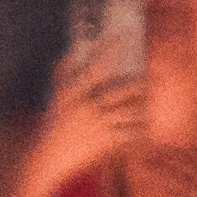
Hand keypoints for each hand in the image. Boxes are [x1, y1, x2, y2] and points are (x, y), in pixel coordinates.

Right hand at [22, 41, 142, 190]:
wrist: (45, 161)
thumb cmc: (50, 127)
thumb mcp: (54, 99)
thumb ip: (62, 73)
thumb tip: (69, 51)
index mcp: (73, 94)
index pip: (94, 66)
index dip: (109, 49)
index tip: (122, 35)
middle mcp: (87, 107)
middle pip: (120, 91)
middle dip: (139, 85)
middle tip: (151, 79)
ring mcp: (97, 126)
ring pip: (130, 113)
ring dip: (143, 110)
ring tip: (150, 107)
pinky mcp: (104, 144)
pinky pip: (129, 136)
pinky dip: (139, 134)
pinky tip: (146, 132)